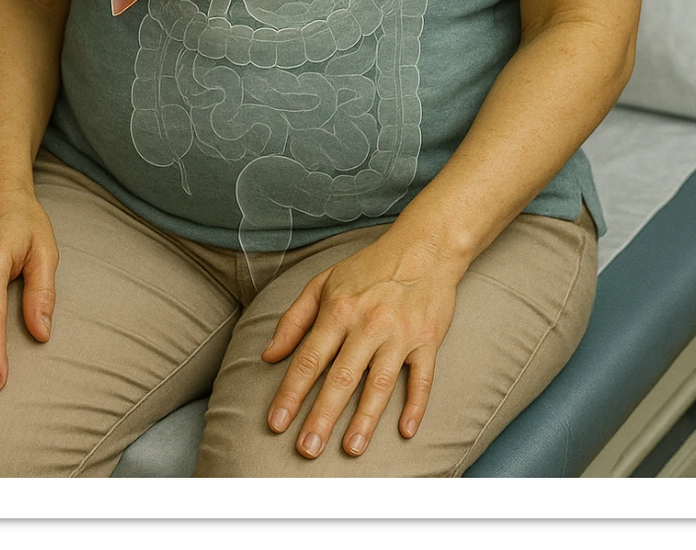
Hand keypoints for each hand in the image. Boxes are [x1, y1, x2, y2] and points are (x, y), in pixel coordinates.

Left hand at [262, 223, 461, 458]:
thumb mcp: (324, 282)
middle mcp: (368, 323)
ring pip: (380, 383)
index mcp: (338, 308)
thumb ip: (294, 319)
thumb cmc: (368, 267)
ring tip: (350, 449)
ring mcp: (400, 333)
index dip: (291, 393)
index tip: (276, 423)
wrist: (423, 247)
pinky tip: (406, 431)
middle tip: (307, 449)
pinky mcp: (427, 340)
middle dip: (322, 416)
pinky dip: (416, 405)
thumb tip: (268, 355)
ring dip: (365, 419)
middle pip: (341, 377)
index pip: (308, 358)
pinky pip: (422, 378)